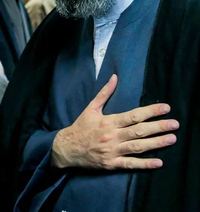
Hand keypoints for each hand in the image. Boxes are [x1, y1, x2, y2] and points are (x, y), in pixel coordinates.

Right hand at [52, 74, 178, 169]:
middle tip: (174, 124)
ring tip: (171, 139)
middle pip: (139, 131)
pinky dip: (144, 164)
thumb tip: (114, 78)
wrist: (67, 148)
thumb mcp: (91, 108)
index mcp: (108, 121)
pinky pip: (130, 164)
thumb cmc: (81, 127)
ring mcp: (113, 151)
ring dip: (156, 143)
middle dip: (158, 127)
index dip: (150, 111)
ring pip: (138, 147)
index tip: (165, 108)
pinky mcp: (112, 164)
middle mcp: (112, 136)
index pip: (133, 116)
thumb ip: (104, 93)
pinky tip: (158, 162)